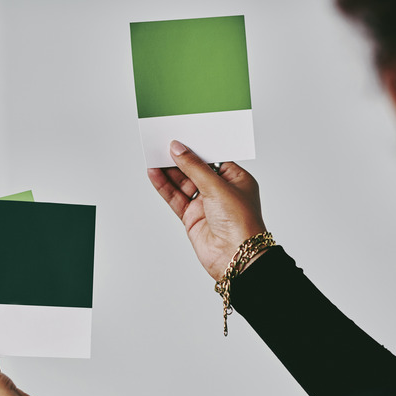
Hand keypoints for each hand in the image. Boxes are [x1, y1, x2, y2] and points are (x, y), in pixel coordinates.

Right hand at [148, 140, 266, 280]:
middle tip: (162, 143)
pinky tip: (154, 174)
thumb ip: (194, 167)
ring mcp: (205, 205)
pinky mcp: (192, 218)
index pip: (212, 158)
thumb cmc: (241, 224)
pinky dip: (164, 187)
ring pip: (182, 184)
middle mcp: (221, 192)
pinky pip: (175, 198)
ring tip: (153, 156)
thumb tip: (179, 149)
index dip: (196, 148)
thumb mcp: (217, 187)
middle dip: (179, 158)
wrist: (236, 257)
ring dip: (168, 171)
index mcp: (236, 179)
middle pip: (195, 170)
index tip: (181, 136)